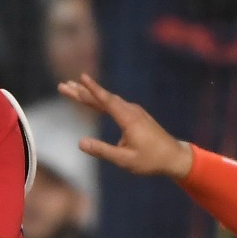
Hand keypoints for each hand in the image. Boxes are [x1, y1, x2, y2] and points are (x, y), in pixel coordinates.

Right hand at [58, 74, 193, 178]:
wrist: (174, 157)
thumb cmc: (151, 160)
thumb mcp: (124, 160)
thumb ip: (102, 150)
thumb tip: (80, 142)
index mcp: (128, 119)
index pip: (106, 101)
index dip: (92, 89)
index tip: (81, 77)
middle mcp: (130, 111)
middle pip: (102, 98)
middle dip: (81, 92)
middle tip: (62, 86)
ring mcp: (133, 112)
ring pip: (107, 100)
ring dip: (89, 95)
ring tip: (71, 89)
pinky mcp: (134, 115)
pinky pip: (113, 105)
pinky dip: (99, 101)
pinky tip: (92, 100)